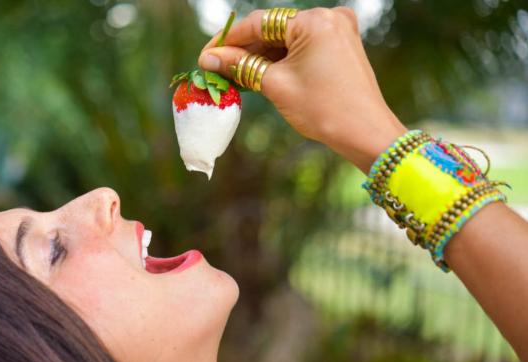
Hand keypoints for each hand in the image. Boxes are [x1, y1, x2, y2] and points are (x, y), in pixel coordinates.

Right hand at [198, 7, 407, 172]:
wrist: (365, 133)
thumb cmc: (323, 110)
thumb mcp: (275, 85)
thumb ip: (240, 66)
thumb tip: (209, 59)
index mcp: (314, 21)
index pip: (259, 23)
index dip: (228, 40)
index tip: (205, 54)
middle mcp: (328, 17)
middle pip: (273, 29)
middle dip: (244, 50)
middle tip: (215, 66)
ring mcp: (337, 30)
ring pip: (286, 39)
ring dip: (260, 55)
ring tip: (232, 73)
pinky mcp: (340, 44)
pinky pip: (301, 47)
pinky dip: (281, 59)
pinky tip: (258, 72)